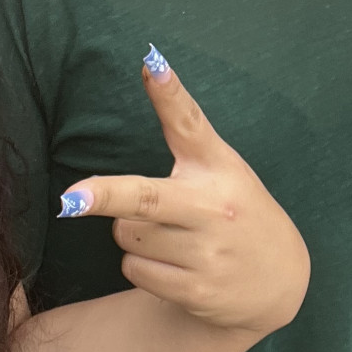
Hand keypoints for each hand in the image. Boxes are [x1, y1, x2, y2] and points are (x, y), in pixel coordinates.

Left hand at [59, 49, 309, 335]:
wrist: (281, 282)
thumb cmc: (236, 209)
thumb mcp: (219, 162)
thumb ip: (181, 118)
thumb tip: (149, 59)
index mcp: (218, 168)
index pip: (189, 125)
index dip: (169, 93)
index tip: (152, 66)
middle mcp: (215, 208)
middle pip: (139, 200)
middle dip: (103, 198)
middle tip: (71, 201)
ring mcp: (210, 253)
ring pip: (128, 237)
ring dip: (133, 237)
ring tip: (170, 238)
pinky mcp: (199, 292)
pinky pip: (136, 271)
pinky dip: (142, 268)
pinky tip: (174, 267)